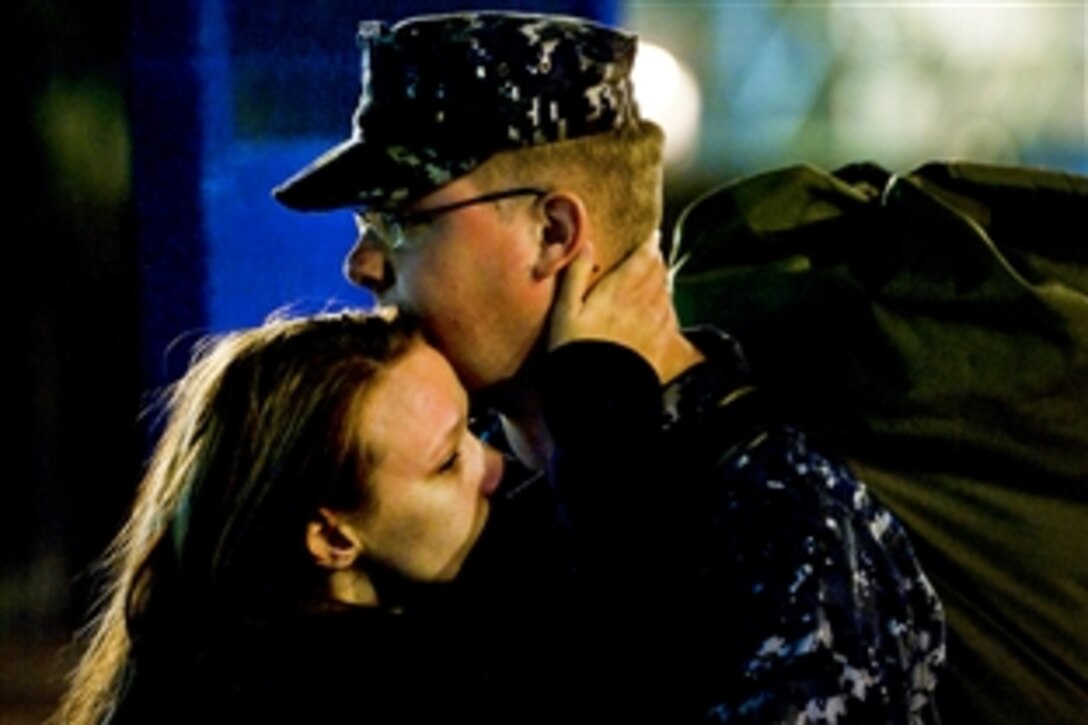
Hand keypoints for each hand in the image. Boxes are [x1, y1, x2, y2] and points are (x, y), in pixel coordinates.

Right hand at [550, 233, 678, 379]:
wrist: (597, 393)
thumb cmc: (574, 351)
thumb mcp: (565, 311)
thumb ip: (576, 276)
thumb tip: (586, 245)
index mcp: (617, 293)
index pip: (640, 262)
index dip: (648, 247)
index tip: (652, 237)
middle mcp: (640, 305)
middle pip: (657, 275)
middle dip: (657, 261)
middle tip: (655, 253)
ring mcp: (653, 326)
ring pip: (665, 294)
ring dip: (664, 280)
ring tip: (660, 274)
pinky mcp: (659, 345)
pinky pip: (670, 318)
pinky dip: (668, 305)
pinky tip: (665, 306)